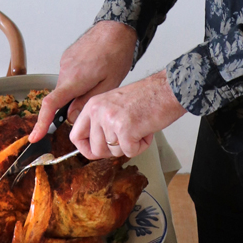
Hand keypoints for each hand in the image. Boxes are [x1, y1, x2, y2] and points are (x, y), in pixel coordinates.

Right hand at [30, 20, 136, 142]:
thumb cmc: (117, 53)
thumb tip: (71, 117)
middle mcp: (65, 69)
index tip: (35, 136)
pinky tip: (95, 70)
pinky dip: (79, 78)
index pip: (51, 105)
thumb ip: (87, 103)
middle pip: (62, 97)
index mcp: (75, 79)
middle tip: (96, 95)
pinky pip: (69, 74)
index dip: (41, 123)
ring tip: (100, 77)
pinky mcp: (68, 55)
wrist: (117, 27)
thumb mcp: (109, 84)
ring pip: (67, 86)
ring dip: (79, 89)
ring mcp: (65, 61)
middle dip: (74, 103)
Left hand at [70, 70, 185, 159]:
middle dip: (114, 149)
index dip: (86, 149)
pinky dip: (141, 146)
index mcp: (93, 105)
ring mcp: (110, 120)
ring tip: (139, 128)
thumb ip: (101, 122)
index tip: (96, 152)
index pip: (75, 136)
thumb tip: (95, 147)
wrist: (167, 89)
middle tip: (128, 136)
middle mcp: (98, 111)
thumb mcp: (114, 104)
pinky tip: (146, 130)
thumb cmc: (147, 97)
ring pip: (114, 153)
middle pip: (96, 150)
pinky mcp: (125, 129)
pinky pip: (130, 152)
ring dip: (130, 146)